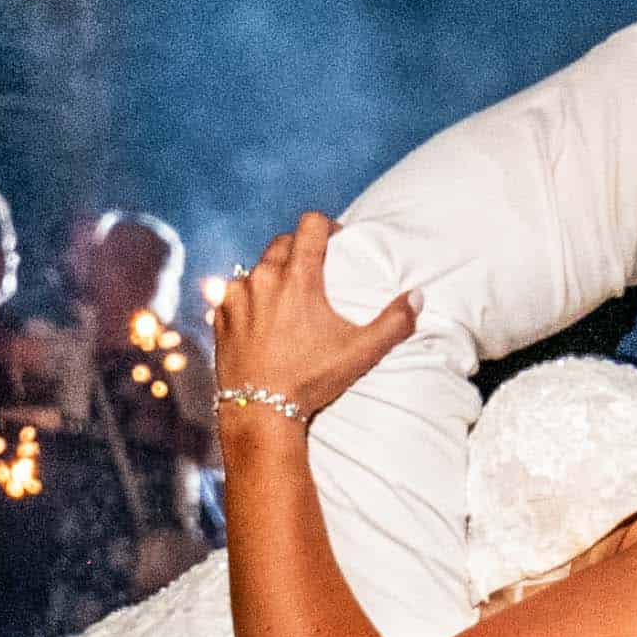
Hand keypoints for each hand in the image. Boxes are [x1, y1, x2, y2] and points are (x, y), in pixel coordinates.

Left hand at [201, 214, 417, 425]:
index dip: (326, 225)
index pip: (311, 224)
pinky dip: (247, 297)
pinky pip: (233, 292)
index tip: (335, 239)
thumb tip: (418, 297)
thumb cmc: (311, 380)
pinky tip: (259, 316)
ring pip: (256, 267)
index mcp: (298, 278)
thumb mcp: (361, 352)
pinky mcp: (219, 315)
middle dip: (300, 249)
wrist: (260, 412)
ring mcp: (236, 295)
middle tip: (314, 270)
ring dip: (271, 274)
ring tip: (285, 296)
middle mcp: (263, 278)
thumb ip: (394, 322)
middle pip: (282, 243)